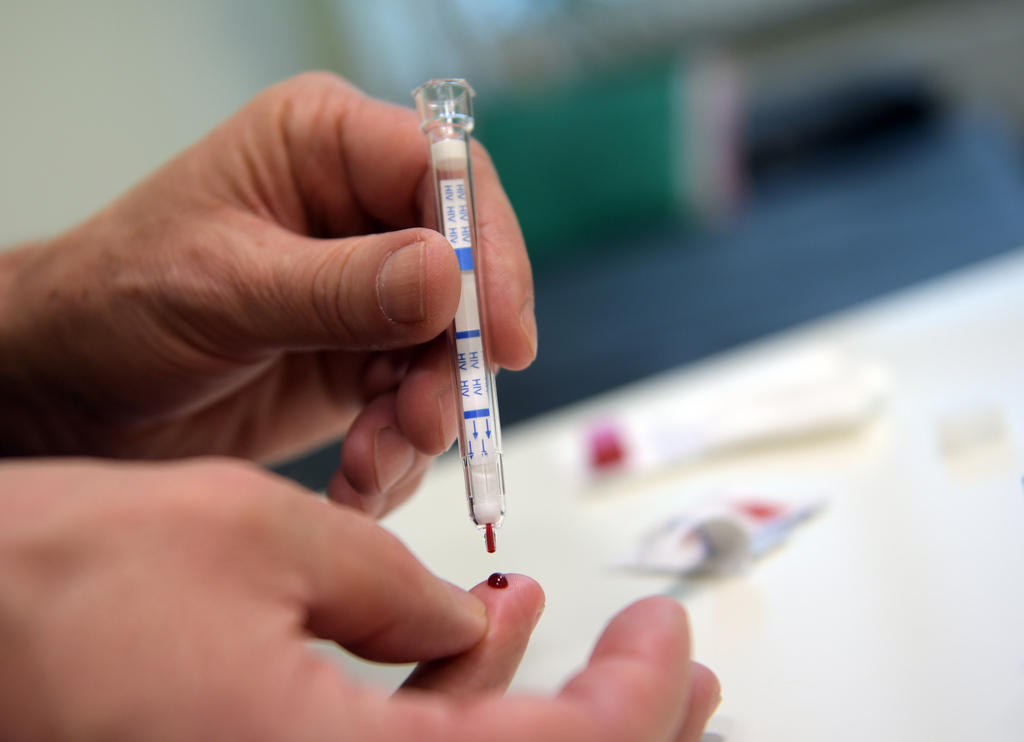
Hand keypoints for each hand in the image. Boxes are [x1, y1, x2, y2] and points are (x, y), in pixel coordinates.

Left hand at [0, 72, 535, 513]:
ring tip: (370, 468)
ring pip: (447, 354)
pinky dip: (396, 453)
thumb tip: (450, 278)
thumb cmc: (117, 304)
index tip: (503, 341)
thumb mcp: (225, 289)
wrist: (74, 392)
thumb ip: (342, 288)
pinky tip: (355, 483)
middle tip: (425, 425)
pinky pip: (415, 405)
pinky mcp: (364, 359)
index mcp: (326, 147)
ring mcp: (369, 292)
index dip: (489, 253)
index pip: (447, 176)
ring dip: (421, 422)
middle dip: (452, 362)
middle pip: (466, 275)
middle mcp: (360, 212)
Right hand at [0, 458, 718, 740]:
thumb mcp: (261, 540)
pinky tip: (472, 626)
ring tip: (579, 632)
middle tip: (671, 671)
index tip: (669, 639)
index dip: (632, 706)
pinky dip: (446, 703)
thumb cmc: (63, 584)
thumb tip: (470, 620)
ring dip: (533, 705)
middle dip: (611, 727)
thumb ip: (392, 589)